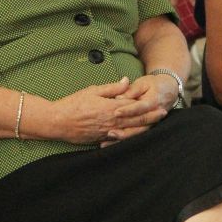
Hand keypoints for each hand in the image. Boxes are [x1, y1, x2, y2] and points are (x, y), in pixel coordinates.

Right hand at [52, 77, 166, 144]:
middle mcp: (111, 122)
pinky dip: (129, 138)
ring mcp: (107, 133)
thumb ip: (112, 88)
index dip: (149, 108)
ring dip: (143, 129)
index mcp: (110, 108)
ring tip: (154, 126)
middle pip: (136, 122)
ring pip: (130, 133)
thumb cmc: (73, 104)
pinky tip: (136, 137)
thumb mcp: (93, 91)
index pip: (134, 108)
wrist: (58, 121)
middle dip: (151, 119)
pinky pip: (119, 140)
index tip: (160, 106)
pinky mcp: (101, 139)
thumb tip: (127, 81)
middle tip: (163, 115)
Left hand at [101, 73, 177, 145]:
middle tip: (109, 132)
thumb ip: (131, 90)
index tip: (116, 112)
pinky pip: (137, 135)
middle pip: (140, 125)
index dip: (128, 110)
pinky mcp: (148, 127)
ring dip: (124, 138)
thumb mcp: (143, 83)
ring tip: (109, 140)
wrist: (169, 90)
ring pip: (138, 133)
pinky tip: (112, 143)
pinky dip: (125, 140)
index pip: (140, 107)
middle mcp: (154, 115)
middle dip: (124, 130)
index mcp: (153, 101)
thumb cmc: (153, 85)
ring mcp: (153, 123)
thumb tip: (117, 98)